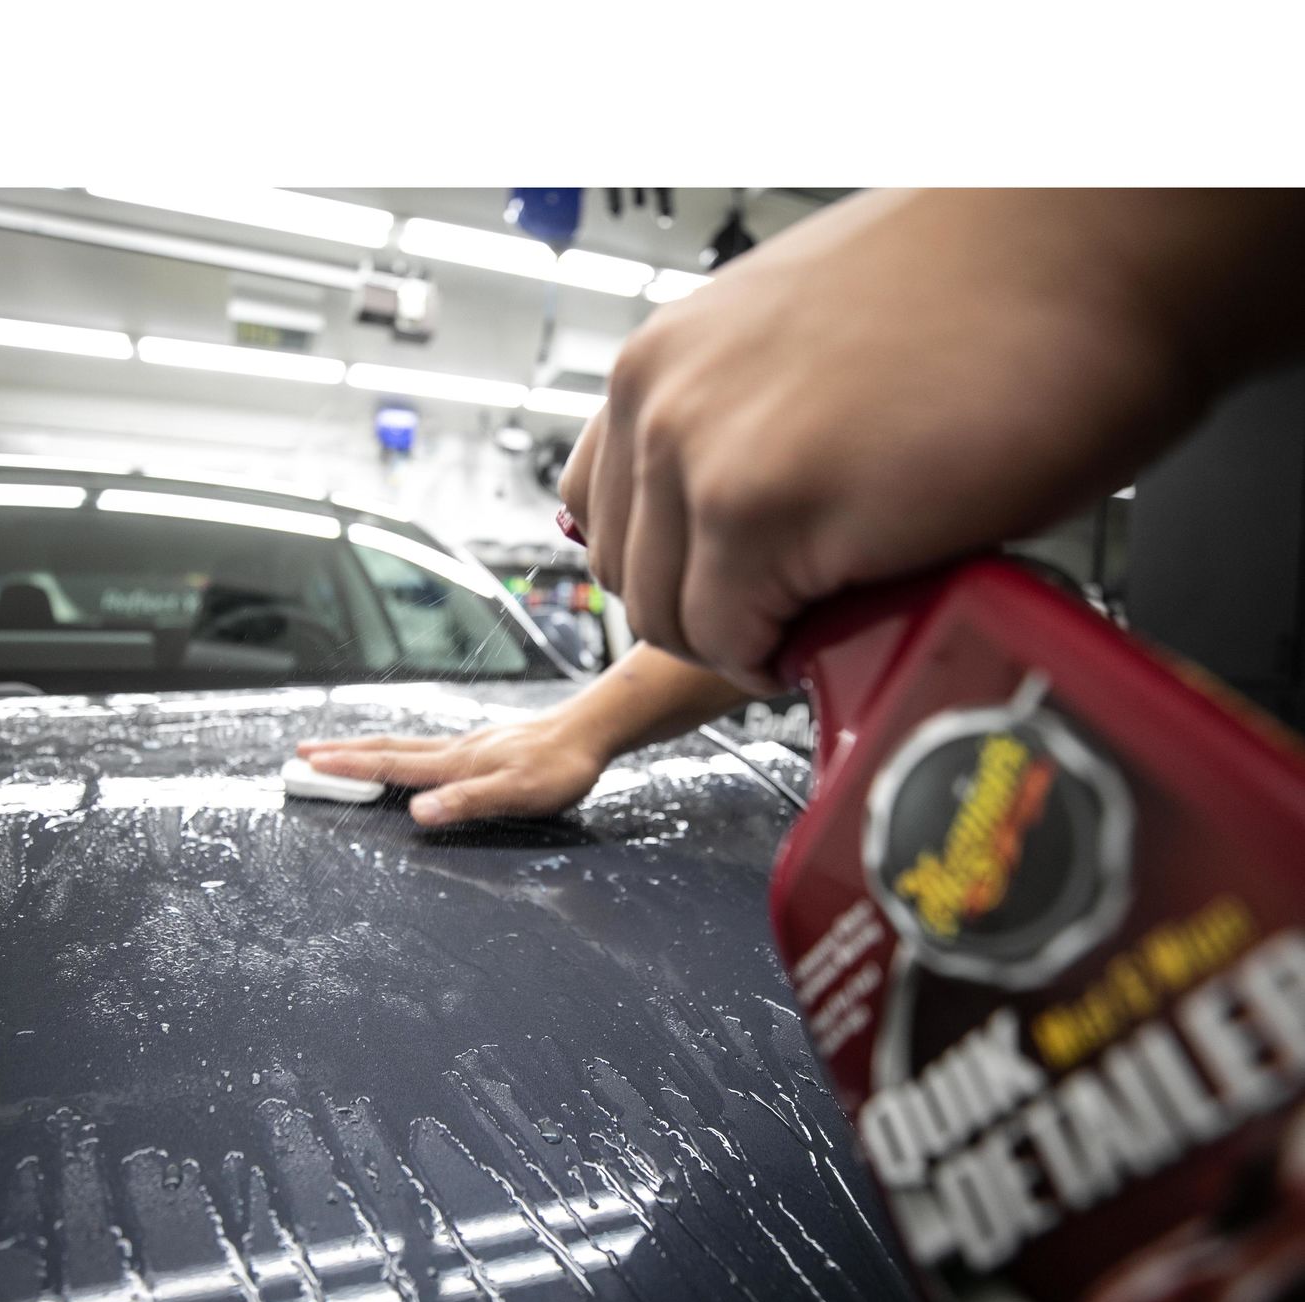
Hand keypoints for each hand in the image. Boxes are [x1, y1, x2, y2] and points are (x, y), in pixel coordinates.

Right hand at [297, 719, 606, 827]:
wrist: (590, 730)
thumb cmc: (559, 767)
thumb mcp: (516, 793)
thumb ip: (467, 802)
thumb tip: (416, 813)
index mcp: (455, 765)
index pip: (390, 765)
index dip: (348, 767)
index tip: (308, 764)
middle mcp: (455, 751)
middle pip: (388, 748)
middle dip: (343, 752)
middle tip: (303, 752)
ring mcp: (468, 745)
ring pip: (406, 744)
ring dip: (368, 748)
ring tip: (340, 749)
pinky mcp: (484, 746)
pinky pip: (428, 747)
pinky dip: (400, 749)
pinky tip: (407, 753)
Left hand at [559, 189, 1278, 693]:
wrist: (1099, 241)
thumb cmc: (986, 292)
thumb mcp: (806, 353)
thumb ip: (743, 431)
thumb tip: (731, 531)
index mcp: (664, 359)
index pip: (605, 513)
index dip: (675, 569)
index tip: (730, 588)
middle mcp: (662, 399)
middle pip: (632, 581)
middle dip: (710, 617)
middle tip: (791, 618)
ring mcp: (702, 453)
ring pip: (673, 622)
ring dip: (747, 639)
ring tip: (829, 618)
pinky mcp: (759, 510)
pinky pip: (735, 640)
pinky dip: (785, 656)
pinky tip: (848, 623)